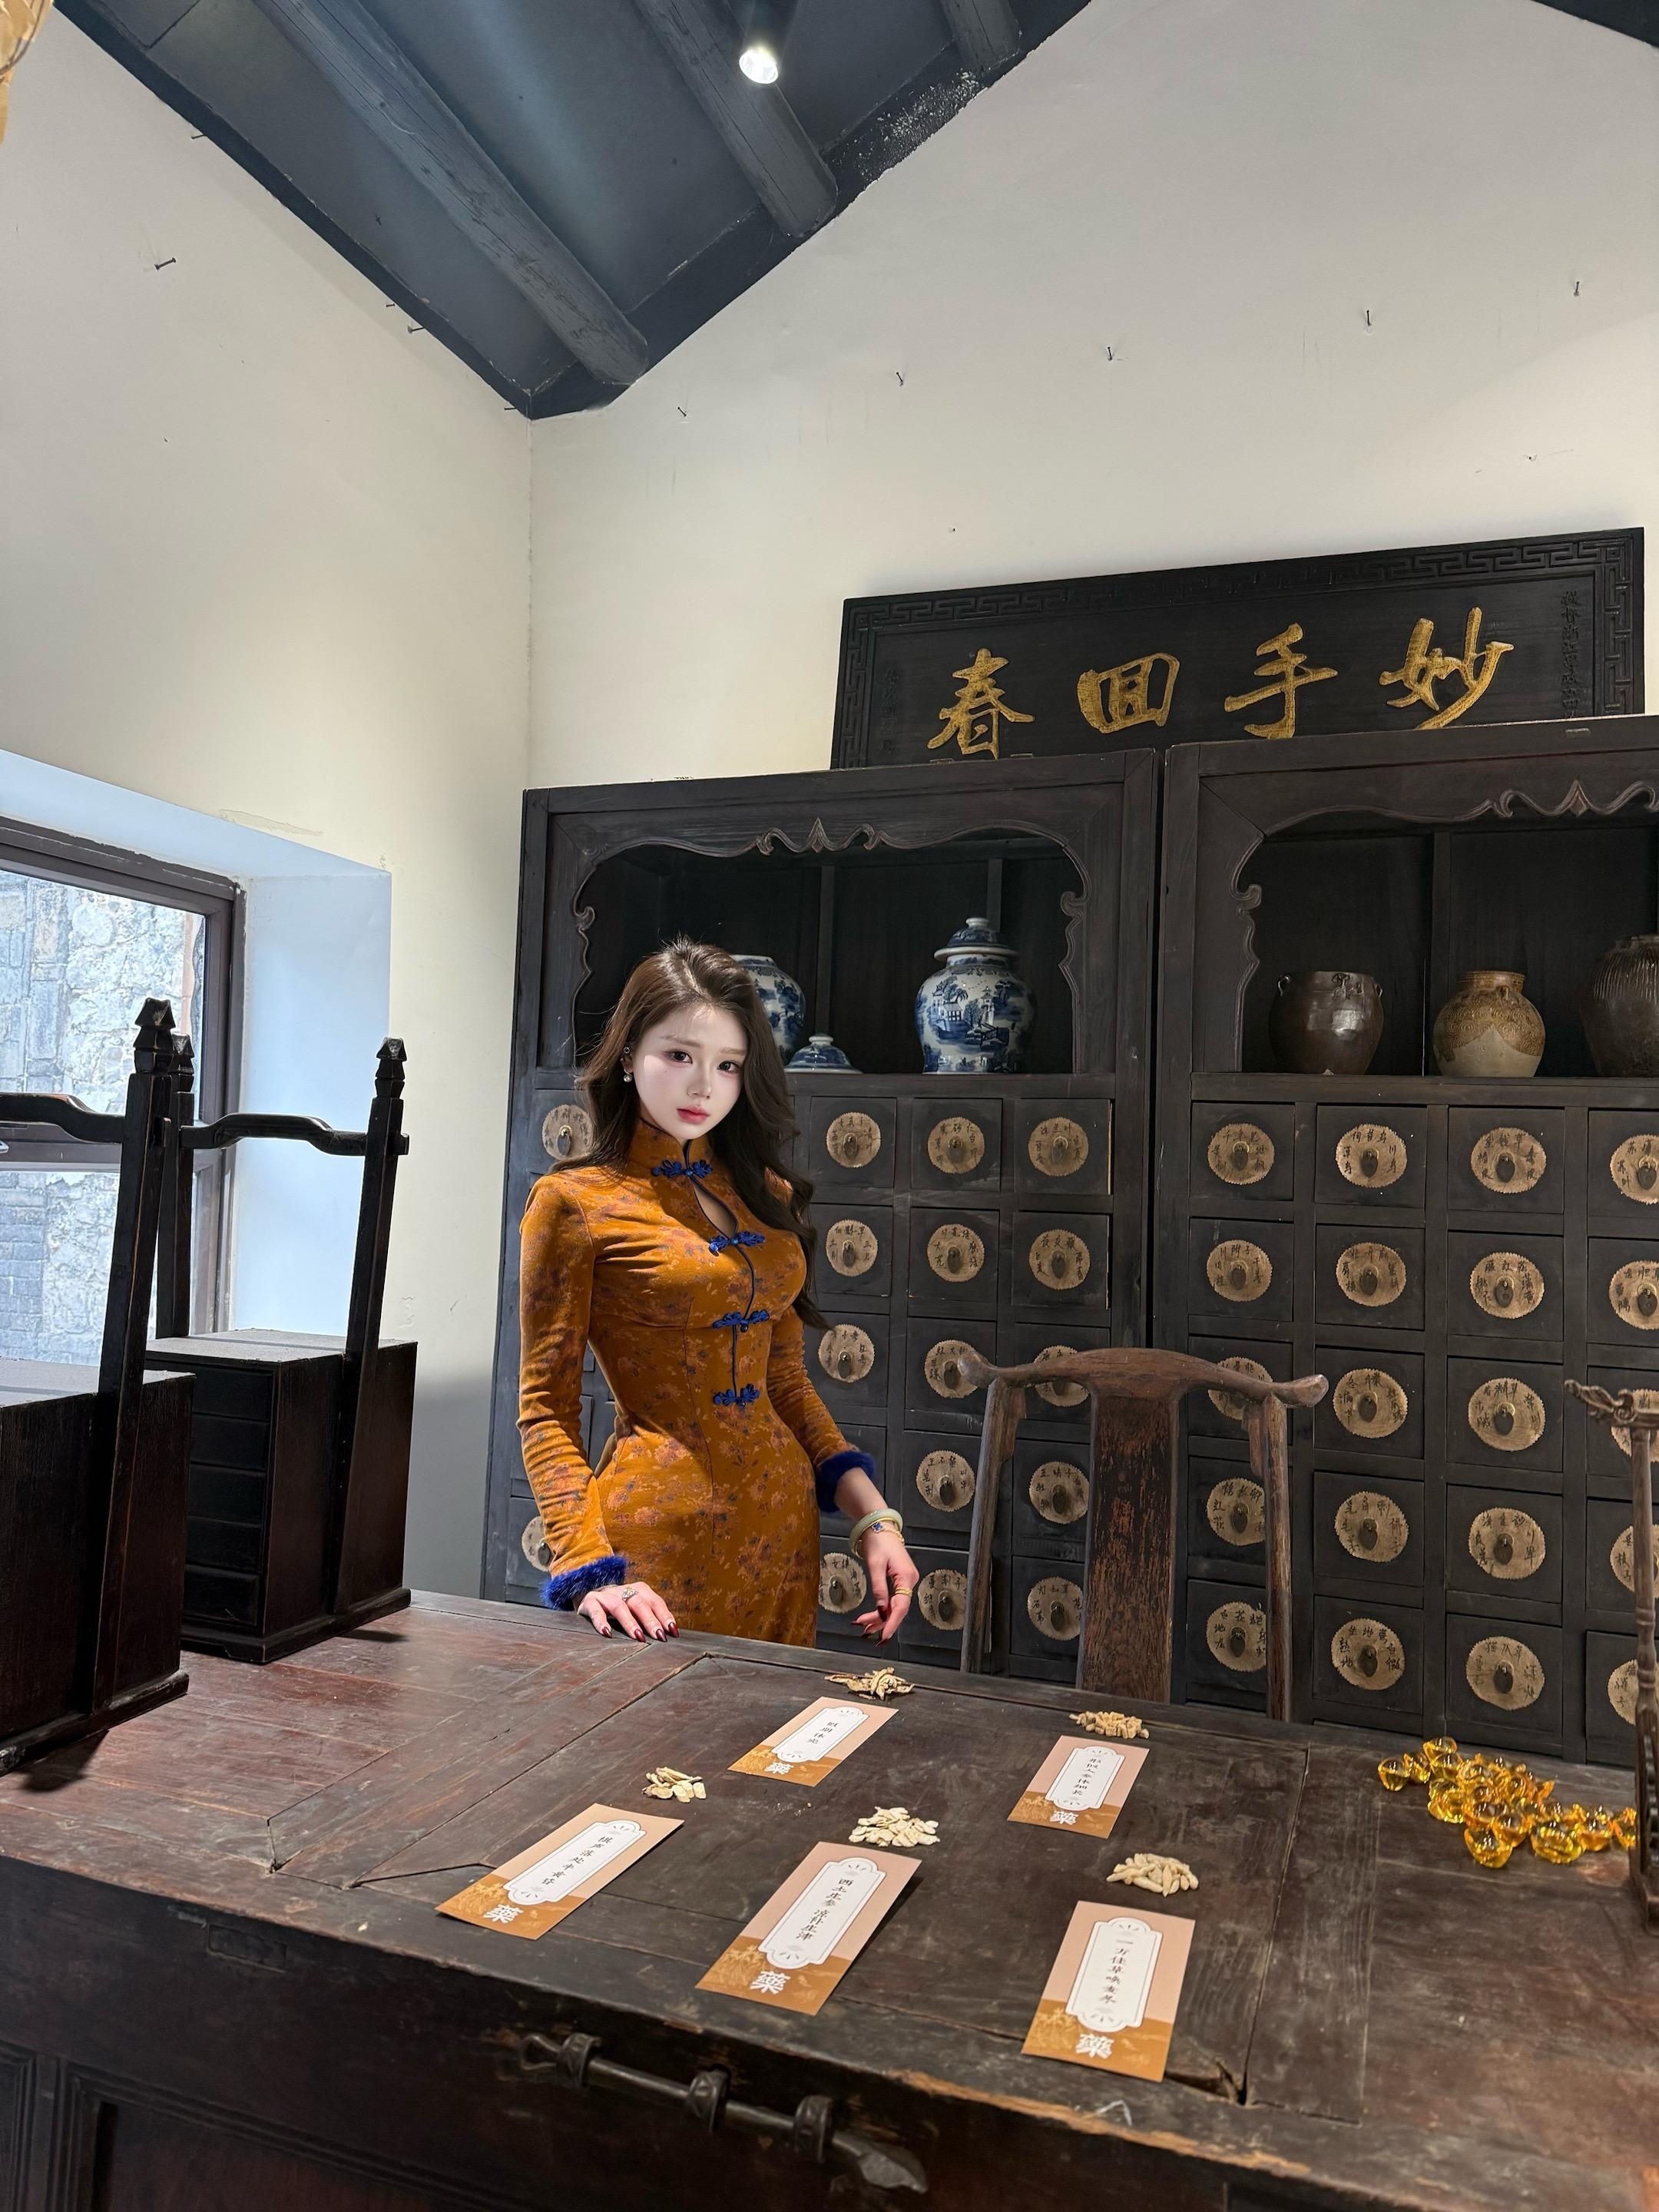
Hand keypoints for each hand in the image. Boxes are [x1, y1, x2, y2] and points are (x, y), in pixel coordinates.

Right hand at [577, 1579, 676, 1641]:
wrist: (591, 1599)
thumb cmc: (620, 1610)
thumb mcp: (636, 1611)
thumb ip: (649, 1619)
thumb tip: (669, 1635)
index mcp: (639, 1590)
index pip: (655, 1602)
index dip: (664, 1616)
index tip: (672, 1632)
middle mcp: (623, 1590)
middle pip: (639, 1603)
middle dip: (650, 1620)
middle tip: (658, 1636)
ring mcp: (606, 1595)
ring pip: (619, 1606)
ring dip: (630, 1622)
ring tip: (638, 1637)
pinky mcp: (589, 1602)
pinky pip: (595, 1611)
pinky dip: (601, 1622)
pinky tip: (607, 1633)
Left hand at [856, 1528, 916, 1643]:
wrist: (879, 1526)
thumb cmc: (877, 1542)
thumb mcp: (875, 1565)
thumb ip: (879, 1589)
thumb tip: (881, 1611)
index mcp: (906, 1577)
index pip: (901, 1607)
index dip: (892, 1623)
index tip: (883, 1637)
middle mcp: (909, 1581)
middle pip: (897, 1608)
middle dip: (882, 1621)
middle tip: (865, 1631)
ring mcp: (906, 1581)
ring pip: (894, 1606)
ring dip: (880, 1617)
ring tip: (865, 1627)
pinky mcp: (900, 1580)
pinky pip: (893, 1599)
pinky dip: (882, 1608)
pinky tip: (873, 1616)